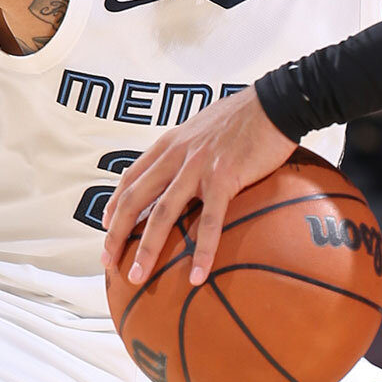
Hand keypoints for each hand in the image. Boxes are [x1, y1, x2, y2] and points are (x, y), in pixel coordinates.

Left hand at [99, 87, 294, 286]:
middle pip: (136, 199)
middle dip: (117, 233)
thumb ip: (187, 150)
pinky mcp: (223, 178)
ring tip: (137, 277)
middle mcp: (176, 156)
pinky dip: (202, 251)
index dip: (115, 204)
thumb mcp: (202, 129)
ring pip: (164, 213)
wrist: (274, 103)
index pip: (132, 177)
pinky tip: (196, 275)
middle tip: (108, 261)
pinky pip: (209, 221)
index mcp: (170, 144)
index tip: (107, 226)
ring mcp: (198, 167)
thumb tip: (182, 170)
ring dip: (147, 249)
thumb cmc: (243, 117)